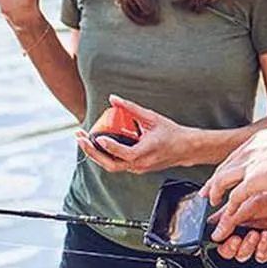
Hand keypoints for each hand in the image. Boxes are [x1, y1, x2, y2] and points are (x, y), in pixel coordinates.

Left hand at [75, 94, 196, 174]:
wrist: (186, 149)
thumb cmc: (171, 133)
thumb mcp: (152, 117)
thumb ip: (131, 108)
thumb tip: (114, 98)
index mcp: (146, 152)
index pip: (124, 153)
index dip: (109, 146)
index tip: (97, 137)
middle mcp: (141, 164)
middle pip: (111, 164)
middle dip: (92, 153)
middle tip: (80, 139)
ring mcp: (138, 168)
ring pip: (112, 166)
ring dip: (96, 155)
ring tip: (84, 141)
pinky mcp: (137, 168)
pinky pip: (117, 164)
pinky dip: (105, 155)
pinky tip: (98, 145)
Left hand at [201, 120, 266, 239]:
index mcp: (258, 141)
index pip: (234, 156)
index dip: (226, 168)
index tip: (221, 175)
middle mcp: (248, 152)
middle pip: (223, 167)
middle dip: (212, 181)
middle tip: (206, 191)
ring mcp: (248, 165)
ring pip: (221, 181)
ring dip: (214, 192)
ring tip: (211, 201)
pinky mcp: (252, 181)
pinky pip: (234, 197)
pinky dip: (230, 207)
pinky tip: (228, 214)